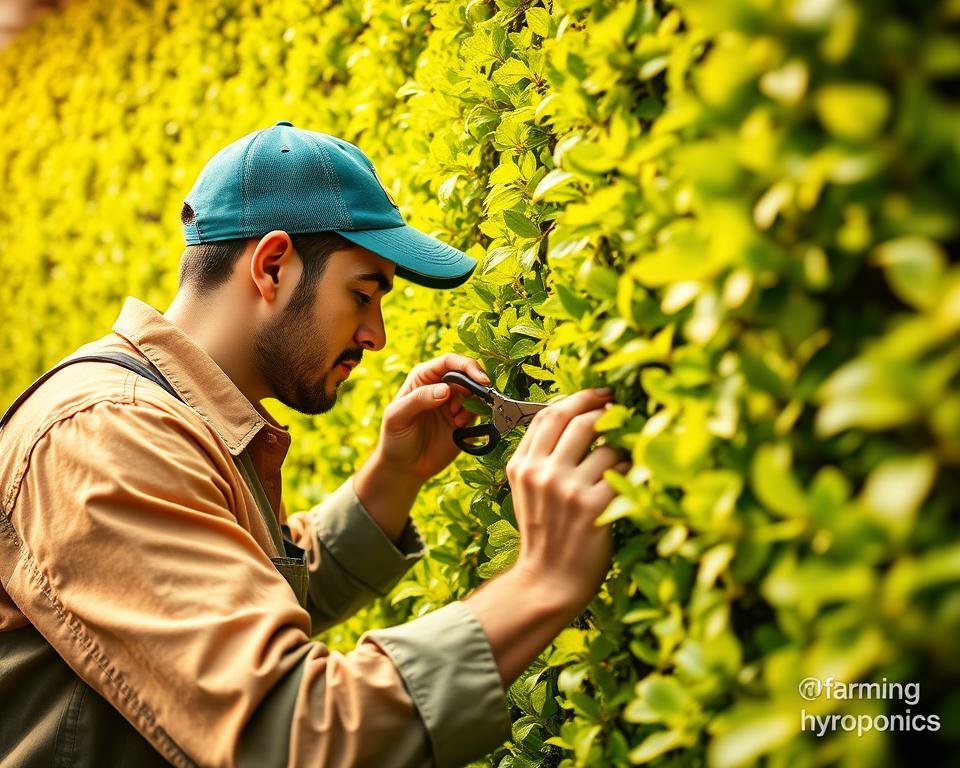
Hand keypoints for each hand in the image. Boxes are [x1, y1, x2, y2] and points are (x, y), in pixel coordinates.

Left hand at [374, 353, 489, 482]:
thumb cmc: (395, 438)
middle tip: (481, 397)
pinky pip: (477, 411)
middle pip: (467, 373)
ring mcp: (453, 403)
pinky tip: (458, 427)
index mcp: (423, 377)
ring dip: (474, 404)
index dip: (467, 366)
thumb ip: (419, 399)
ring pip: (475, 392)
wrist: (405, 467)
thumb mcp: (398, 416)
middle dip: (476, 383)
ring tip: (457, 421)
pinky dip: (473, 417)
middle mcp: (441, 386)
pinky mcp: (462, 421)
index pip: (449, 362)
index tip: (480, 379)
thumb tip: (446, 389)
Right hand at [506, 388, 629, 611]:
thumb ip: (541, 455)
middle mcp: (541, 473)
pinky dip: (629, 472)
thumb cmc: (544, 533)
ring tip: (622, 459)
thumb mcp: (527, 490)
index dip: (579, 398)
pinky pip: (621, 472)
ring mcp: (567, 489)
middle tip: (620, 411)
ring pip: (605, 445)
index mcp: (522, 465)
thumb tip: (575, 415)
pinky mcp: (593, 507)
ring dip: (620, 448)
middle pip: (579, 420)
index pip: (550, 414)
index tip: (599, 393)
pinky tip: (627, 484)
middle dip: (605, 410)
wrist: (547, 581)